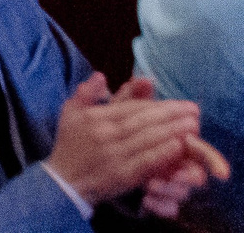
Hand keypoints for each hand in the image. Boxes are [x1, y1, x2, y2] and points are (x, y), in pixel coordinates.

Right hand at [46, 74, 210, 206]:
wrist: (65, 181)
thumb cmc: (70, 145)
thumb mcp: (70, 113)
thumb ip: (86, 93)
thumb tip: (101, 75)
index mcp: (94, 118)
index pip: (130, 107)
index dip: (155, 104)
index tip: (175, 103)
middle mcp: (106, 134)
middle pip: (143, 121)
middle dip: (171, 114)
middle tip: (193, 109)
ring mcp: (115, 155)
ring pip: (148, 139)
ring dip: (173, 130)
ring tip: (192, 125)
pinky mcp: (123, 175)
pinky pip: (147, 160)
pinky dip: (163, 152)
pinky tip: (178, 145)